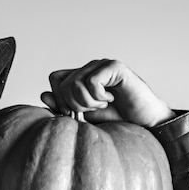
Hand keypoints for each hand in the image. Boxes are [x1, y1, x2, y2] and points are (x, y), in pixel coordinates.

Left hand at [40, 59, 174, 126]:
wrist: (145, 124)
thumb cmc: (116, 120)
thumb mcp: (84, 117)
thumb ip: (63, 107)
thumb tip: (42, 95)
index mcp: (80, 77)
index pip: (54, 78)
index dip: (59, 99)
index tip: (75, 113)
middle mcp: (89, 68)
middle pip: (62, 82)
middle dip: (73, 104)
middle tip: (92, 110)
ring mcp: (102, 65)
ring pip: (75, 82)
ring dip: (87, 101)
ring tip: (102, 105)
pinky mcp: (115, 67)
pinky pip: (91, 81)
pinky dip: (98, 97)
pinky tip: (111, 99)